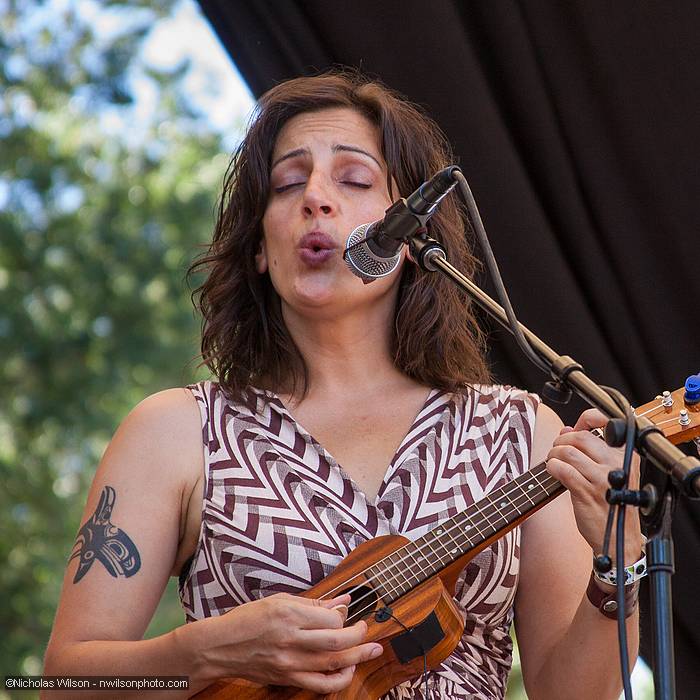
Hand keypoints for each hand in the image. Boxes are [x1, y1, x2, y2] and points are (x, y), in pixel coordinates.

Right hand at [200, 592, 383, 693]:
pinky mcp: (287, 678)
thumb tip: (342, 602)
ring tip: (370, 650)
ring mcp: (289, 662)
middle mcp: (291, 639)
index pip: (330, 618)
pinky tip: (348, 670)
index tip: (347, 612)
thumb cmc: (248, 619)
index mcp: (289, 614)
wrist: (221, 647)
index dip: (344, 615)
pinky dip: (338, 679)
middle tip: (366, 630)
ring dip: (357, 657)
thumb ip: (313, 602)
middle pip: (337, 642)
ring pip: (333, 664)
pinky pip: (320, 684)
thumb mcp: (279, 599)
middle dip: (359, 636)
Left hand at [545, 408, 642, 564]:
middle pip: (580, 437)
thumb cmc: (612, 506)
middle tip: (558, 451)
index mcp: (626, 456)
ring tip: (554, 463)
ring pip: (568, 451)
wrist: (619, 541)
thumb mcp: (609, 474)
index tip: (575, 428)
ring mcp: (603, 478)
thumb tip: (568, 429)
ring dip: (554, 454)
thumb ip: (591, 449)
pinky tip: (553, 472)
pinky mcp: (588, 492)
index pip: (606, 422)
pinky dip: (552, 467)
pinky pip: (562, 469)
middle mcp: (617, 464)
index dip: (585, 419)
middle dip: (562, 441)